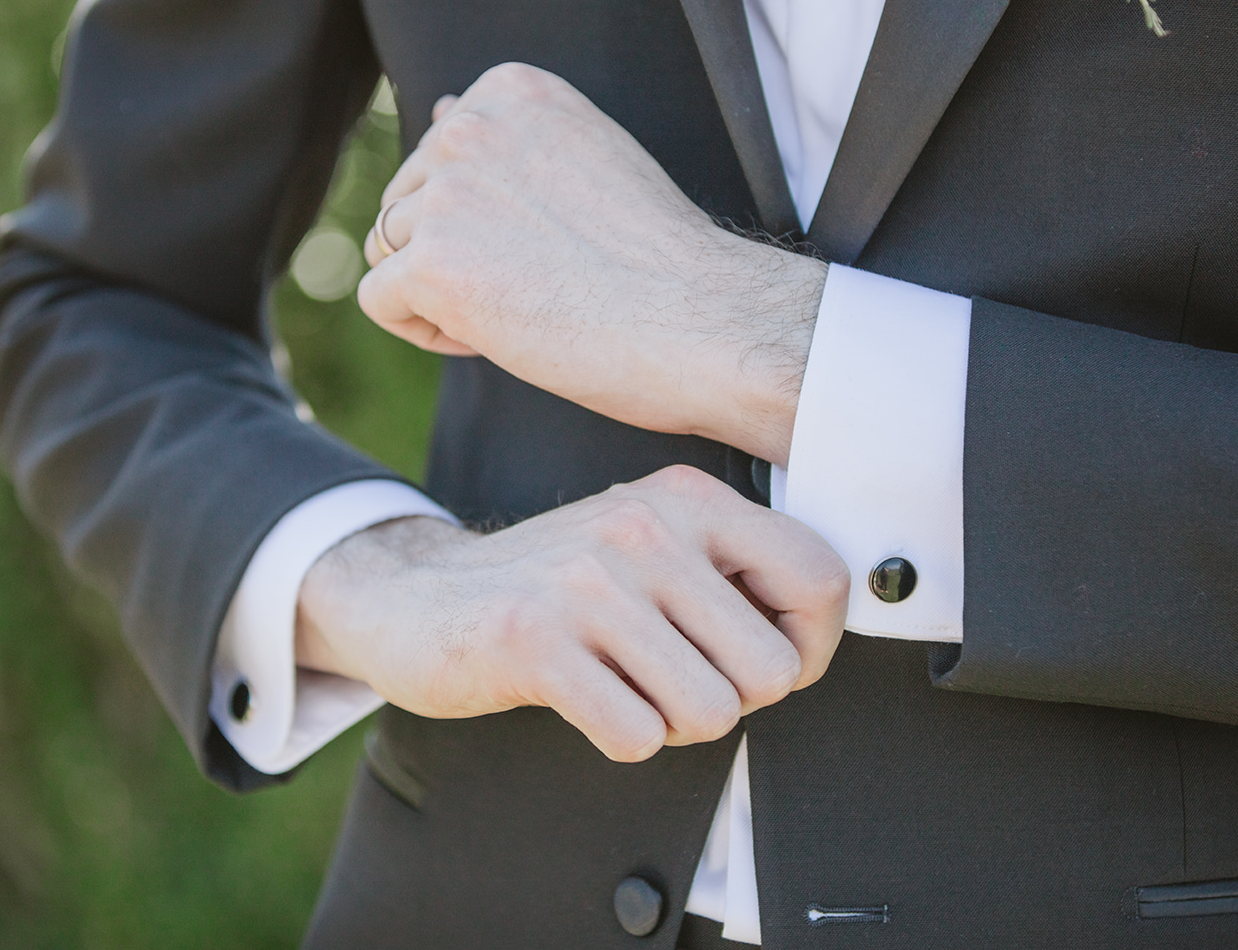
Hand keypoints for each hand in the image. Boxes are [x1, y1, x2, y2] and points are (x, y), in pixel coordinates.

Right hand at [295, 465, 848, 761]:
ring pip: (710, 712)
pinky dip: (618, 739)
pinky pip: (637, 736)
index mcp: (687, 498)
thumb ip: (733, 573)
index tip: (760, 662)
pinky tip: (582, 699)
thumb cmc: (553, 587)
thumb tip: (811, 644)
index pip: (821, 578)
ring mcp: (587, 580)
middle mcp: (644, 526)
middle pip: (772, 670)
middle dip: (731, 699)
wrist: (415, 595)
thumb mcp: (651, 545)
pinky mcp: (533, 639)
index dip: (809, 647)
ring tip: (623, 684)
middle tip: (673, 678)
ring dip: (672, 724)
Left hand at [358, 63, 825, 466]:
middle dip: (453, 255)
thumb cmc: (658, 259)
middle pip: (405, 204)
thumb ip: (508, 139)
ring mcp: (446, 193)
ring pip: (388, 252)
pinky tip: (492, 336)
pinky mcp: (432, 263)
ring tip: (522, 308)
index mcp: (512, 89)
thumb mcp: (586, 159)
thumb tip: (436, 106)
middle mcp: (469, 125)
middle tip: (542, 283)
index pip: (439, 157)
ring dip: (441, 294)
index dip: (483, 218)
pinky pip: (379, 302)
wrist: (701, 321)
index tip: (552, 242)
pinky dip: (425, 331)